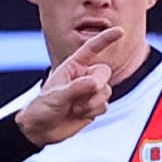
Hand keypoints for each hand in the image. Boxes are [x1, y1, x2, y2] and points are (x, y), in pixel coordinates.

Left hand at [15, 25, 123, 145]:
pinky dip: (94, 111)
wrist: (41, 130)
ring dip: (92, 102)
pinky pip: (105, 105)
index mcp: (73, 66)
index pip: (92, 49)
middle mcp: (84, 76)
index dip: (105, 39)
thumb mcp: (56, 96)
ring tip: (75, 108)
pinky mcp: (94, 106)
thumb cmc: (42, 108)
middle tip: (80, 97)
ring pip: (106, 90)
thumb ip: (76, 88)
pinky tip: (79, 114)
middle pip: (104, 72)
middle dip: (96, 86)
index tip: (120, 31)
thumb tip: (95, 83)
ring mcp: (90, 91)